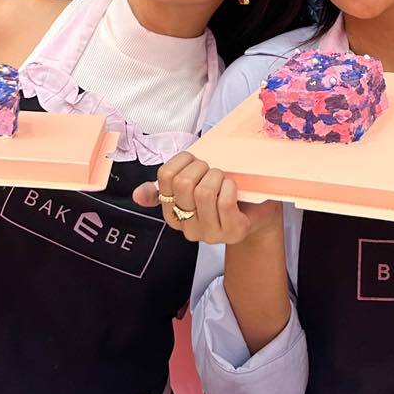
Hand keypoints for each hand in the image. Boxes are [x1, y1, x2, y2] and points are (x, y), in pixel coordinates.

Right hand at [133, 151, 281, 243]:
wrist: (256, 211)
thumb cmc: (221, 191)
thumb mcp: (193, 184)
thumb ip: (166, 186)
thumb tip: (137, 194)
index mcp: (172, 212)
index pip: (165, 177)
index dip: (183, 160)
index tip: (195, 161)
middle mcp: (187, 227)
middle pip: (183, 183)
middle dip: (201, 166)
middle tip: (212, 169)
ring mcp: (209, 233)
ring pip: (204, 192)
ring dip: (217, 176)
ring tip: (223, 178)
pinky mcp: (233, 232)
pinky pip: (225, 201)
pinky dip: (230, 186)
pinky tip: (233, 186)